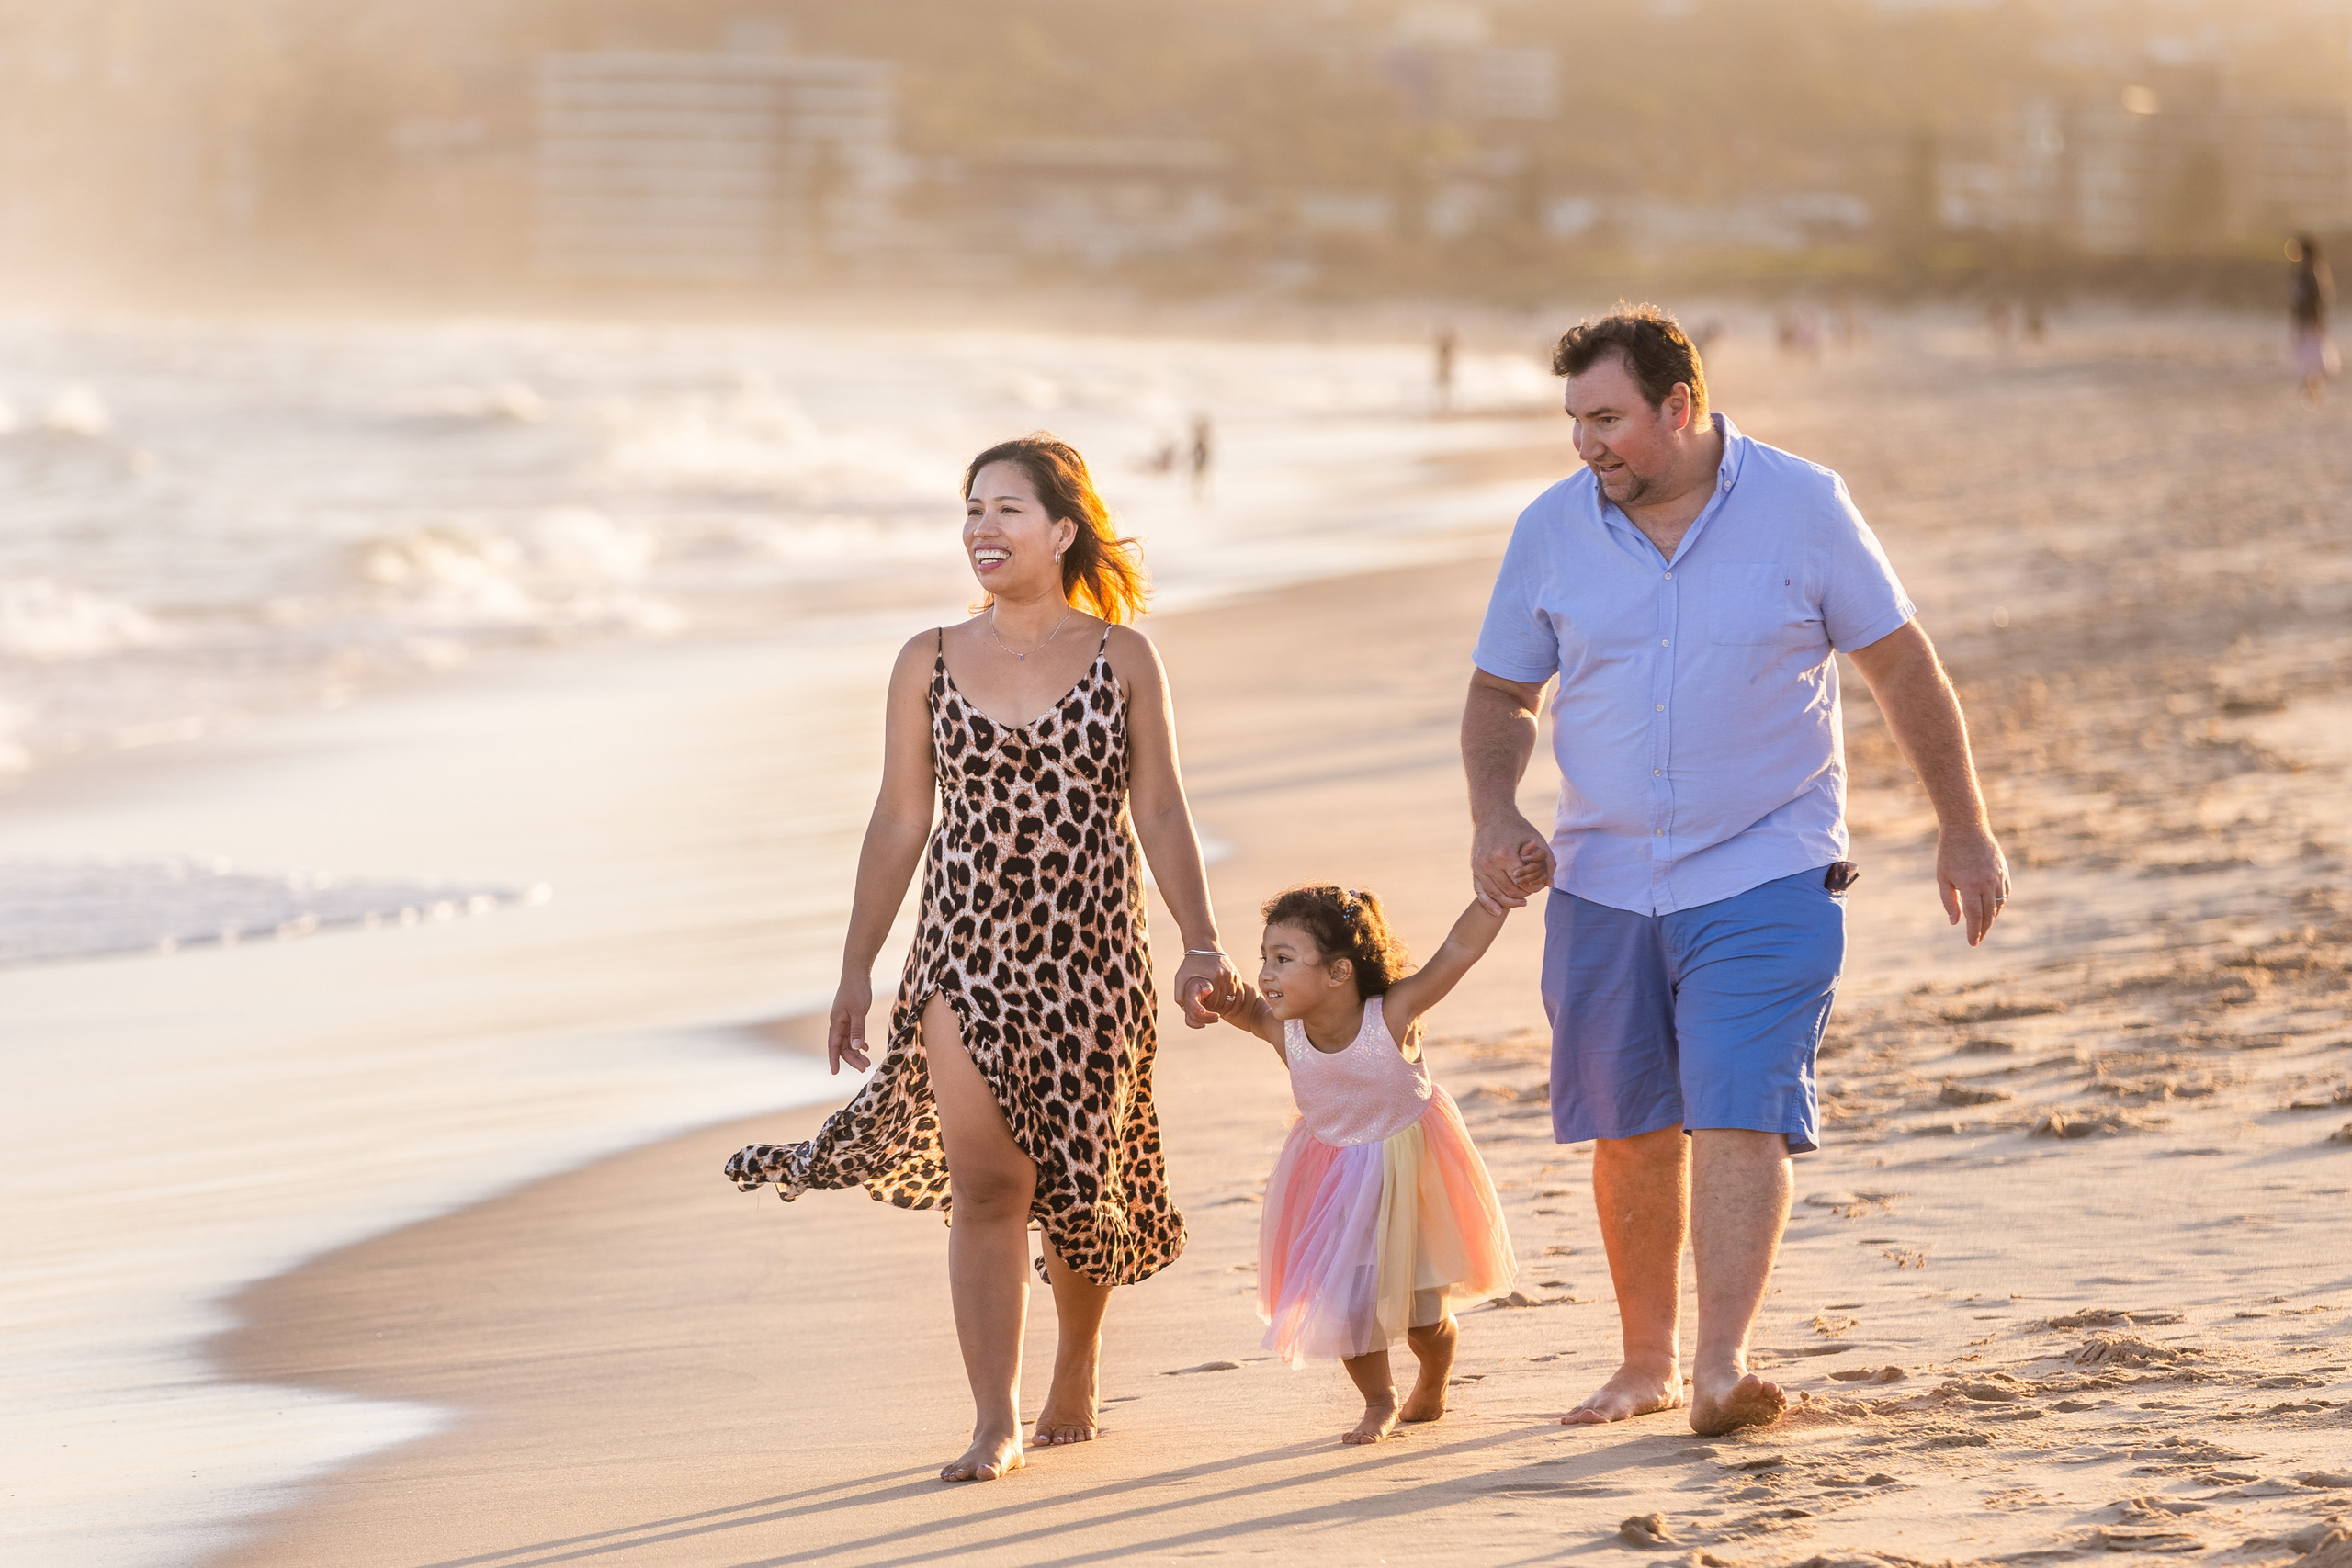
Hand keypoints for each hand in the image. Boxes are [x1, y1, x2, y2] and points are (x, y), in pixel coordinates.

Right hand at [827, 974, 873, 1072]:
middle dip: (852, 1059)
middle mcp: (838, 1022)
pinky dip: (858, 1041)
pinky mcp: (851, 1015)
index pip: (833, 1045)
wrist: (857, 972)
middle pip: (842, 1046)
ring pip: (848, 1041)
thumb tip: (855, 1048)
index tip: (834, 1073)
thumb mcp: (858, 1011)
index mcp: (836, 1022)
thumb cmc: (856, 990)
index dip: (834, 1059)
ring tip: (867, 1062)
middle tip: (864, 1068)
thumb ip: (857, 1029)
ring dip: (856, 1052)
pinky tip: (865, 1047)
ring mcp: (844, 1019)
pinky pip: (852, 1033)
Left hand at [1174, 949, 1238, 1028]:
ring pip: (1231, 1001)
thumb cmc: (1190, 964)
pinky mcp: (1237, 975)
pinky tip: (1230, 1012)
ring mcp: (1232, 976)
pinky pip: (1241, 995)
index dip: (1205, 1010)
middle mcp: (1225, 976)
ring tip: (1215, 1009)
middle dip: (1213, 1009)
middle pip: (1222, 1003)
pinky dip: (1236, 1006)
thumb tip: (1187, 1011)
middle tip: (1207, 1010)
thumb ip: (1180, 996)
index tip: (1201, 1010)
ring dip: (1224, 1008)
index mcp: (1212, 977)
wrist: (1204, 945)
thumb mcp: (1180, 978)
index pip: (1211, 1004)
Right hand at [1472, 810, 1554, 912]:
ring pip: (1496, 894)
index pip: (1523, 882)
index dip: (1534, 888)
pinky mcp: (1474, 868)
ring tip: (1522, 902)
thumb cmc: (1518, 827)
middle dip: (1523, 894)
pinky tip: (1498, 912)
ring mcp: (1480, 866)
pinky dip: (1489, 903)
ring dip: (1510, 901)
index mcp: (1506, 855)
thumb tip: (1550, 884)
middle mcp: (1490, 863)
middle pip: (1510, 890)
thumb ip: (1548, 862)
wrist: (1492, 815)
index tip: (1540, 886)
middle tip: (1532, 893)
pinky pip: (1480, 891)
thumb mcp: (1538, 840)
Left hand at [1937, 821, 2010, 946]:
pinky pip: (2005, 893)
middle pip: (1988, 914)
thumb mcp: (1943, 878)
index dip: (1973, 932)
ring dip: (1991, 917)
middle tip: (1977, 938)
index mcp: (1970, 885)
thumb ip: (1950, 901)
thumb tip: (1955, 922)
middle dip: (1982, 929)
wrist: (1967, 828)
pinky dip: (1999, 904)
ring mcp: (1998, 877)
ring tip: (1982, 925)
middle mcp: (1987, 883)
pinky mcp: (2004, 871)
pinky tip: (1992, 908)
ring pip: (1998, 905)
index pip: (1974, 917)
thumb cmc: (1949, 853)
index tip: (1972, 943)